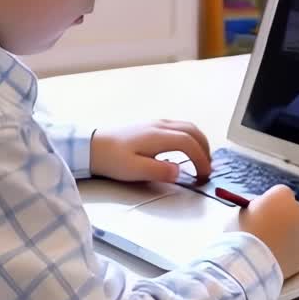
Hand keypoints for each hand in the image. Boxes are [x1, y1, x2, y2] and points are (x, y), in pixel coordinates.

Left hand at [90, 120, 211, 184]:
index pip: (189, 144)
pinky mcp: (150, 125)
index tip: (204, 176)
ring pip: (186, 126)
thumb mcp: (134, 170)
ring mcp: (155, 123)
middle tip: (207, 168)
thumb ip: (159, 170)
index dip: (201, 159)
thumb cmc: (111, 159)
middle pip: (192, 131)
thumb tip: (179, 171)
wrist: (91, 146)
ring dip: (198, 141)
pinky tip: (184, 149)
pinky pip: (178, 127)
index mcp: (158, 136)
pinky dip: (189, 137)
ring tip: (200, 159)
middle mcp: (160, 125)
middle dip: (205, 149)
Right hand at [238, 186, 298, 280]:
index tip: (259, 212)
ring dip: (285, 237)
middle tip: (263, 230)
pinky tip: (272, 260)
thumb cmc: (240, 236)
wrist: (249, 265)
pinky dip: (287, 254)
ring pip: (296, 232)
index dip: (268, 203)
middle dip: (280, 219)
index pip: (279, 193)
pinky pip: (296, 251)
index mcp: (282, 197)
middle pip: (291, 212)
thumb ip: (253, 209)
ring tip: (266, 249)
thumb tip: (256, 212)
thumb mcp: (241, 213)